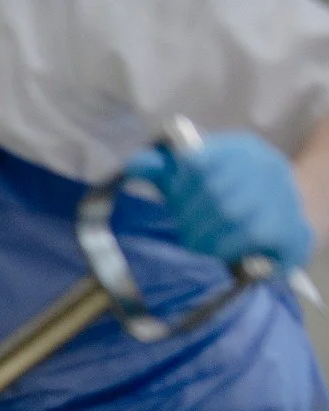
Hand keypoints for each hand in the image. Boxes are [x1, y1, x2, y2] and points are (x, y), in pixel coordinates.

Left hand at [126, 132, 315, 271]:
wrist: (281, 224)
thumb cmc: (225, 198)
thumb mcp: (192, 179)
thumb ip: (162, 170)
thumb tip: (134, 164)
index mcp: (239, 148)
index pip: (197, 162)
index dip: (180, 188)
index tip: (176, 202)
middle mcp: (265, 164)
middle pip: (212, 191)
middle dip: (190, 217)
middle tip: (185, 229)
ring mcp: (281, 193)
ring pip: (229, 214)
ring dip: (204, 236)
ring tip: (198, 242)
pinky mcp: (287, 224)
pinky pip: (248, 235)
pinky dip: (225, 247)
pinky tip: (220, 251)